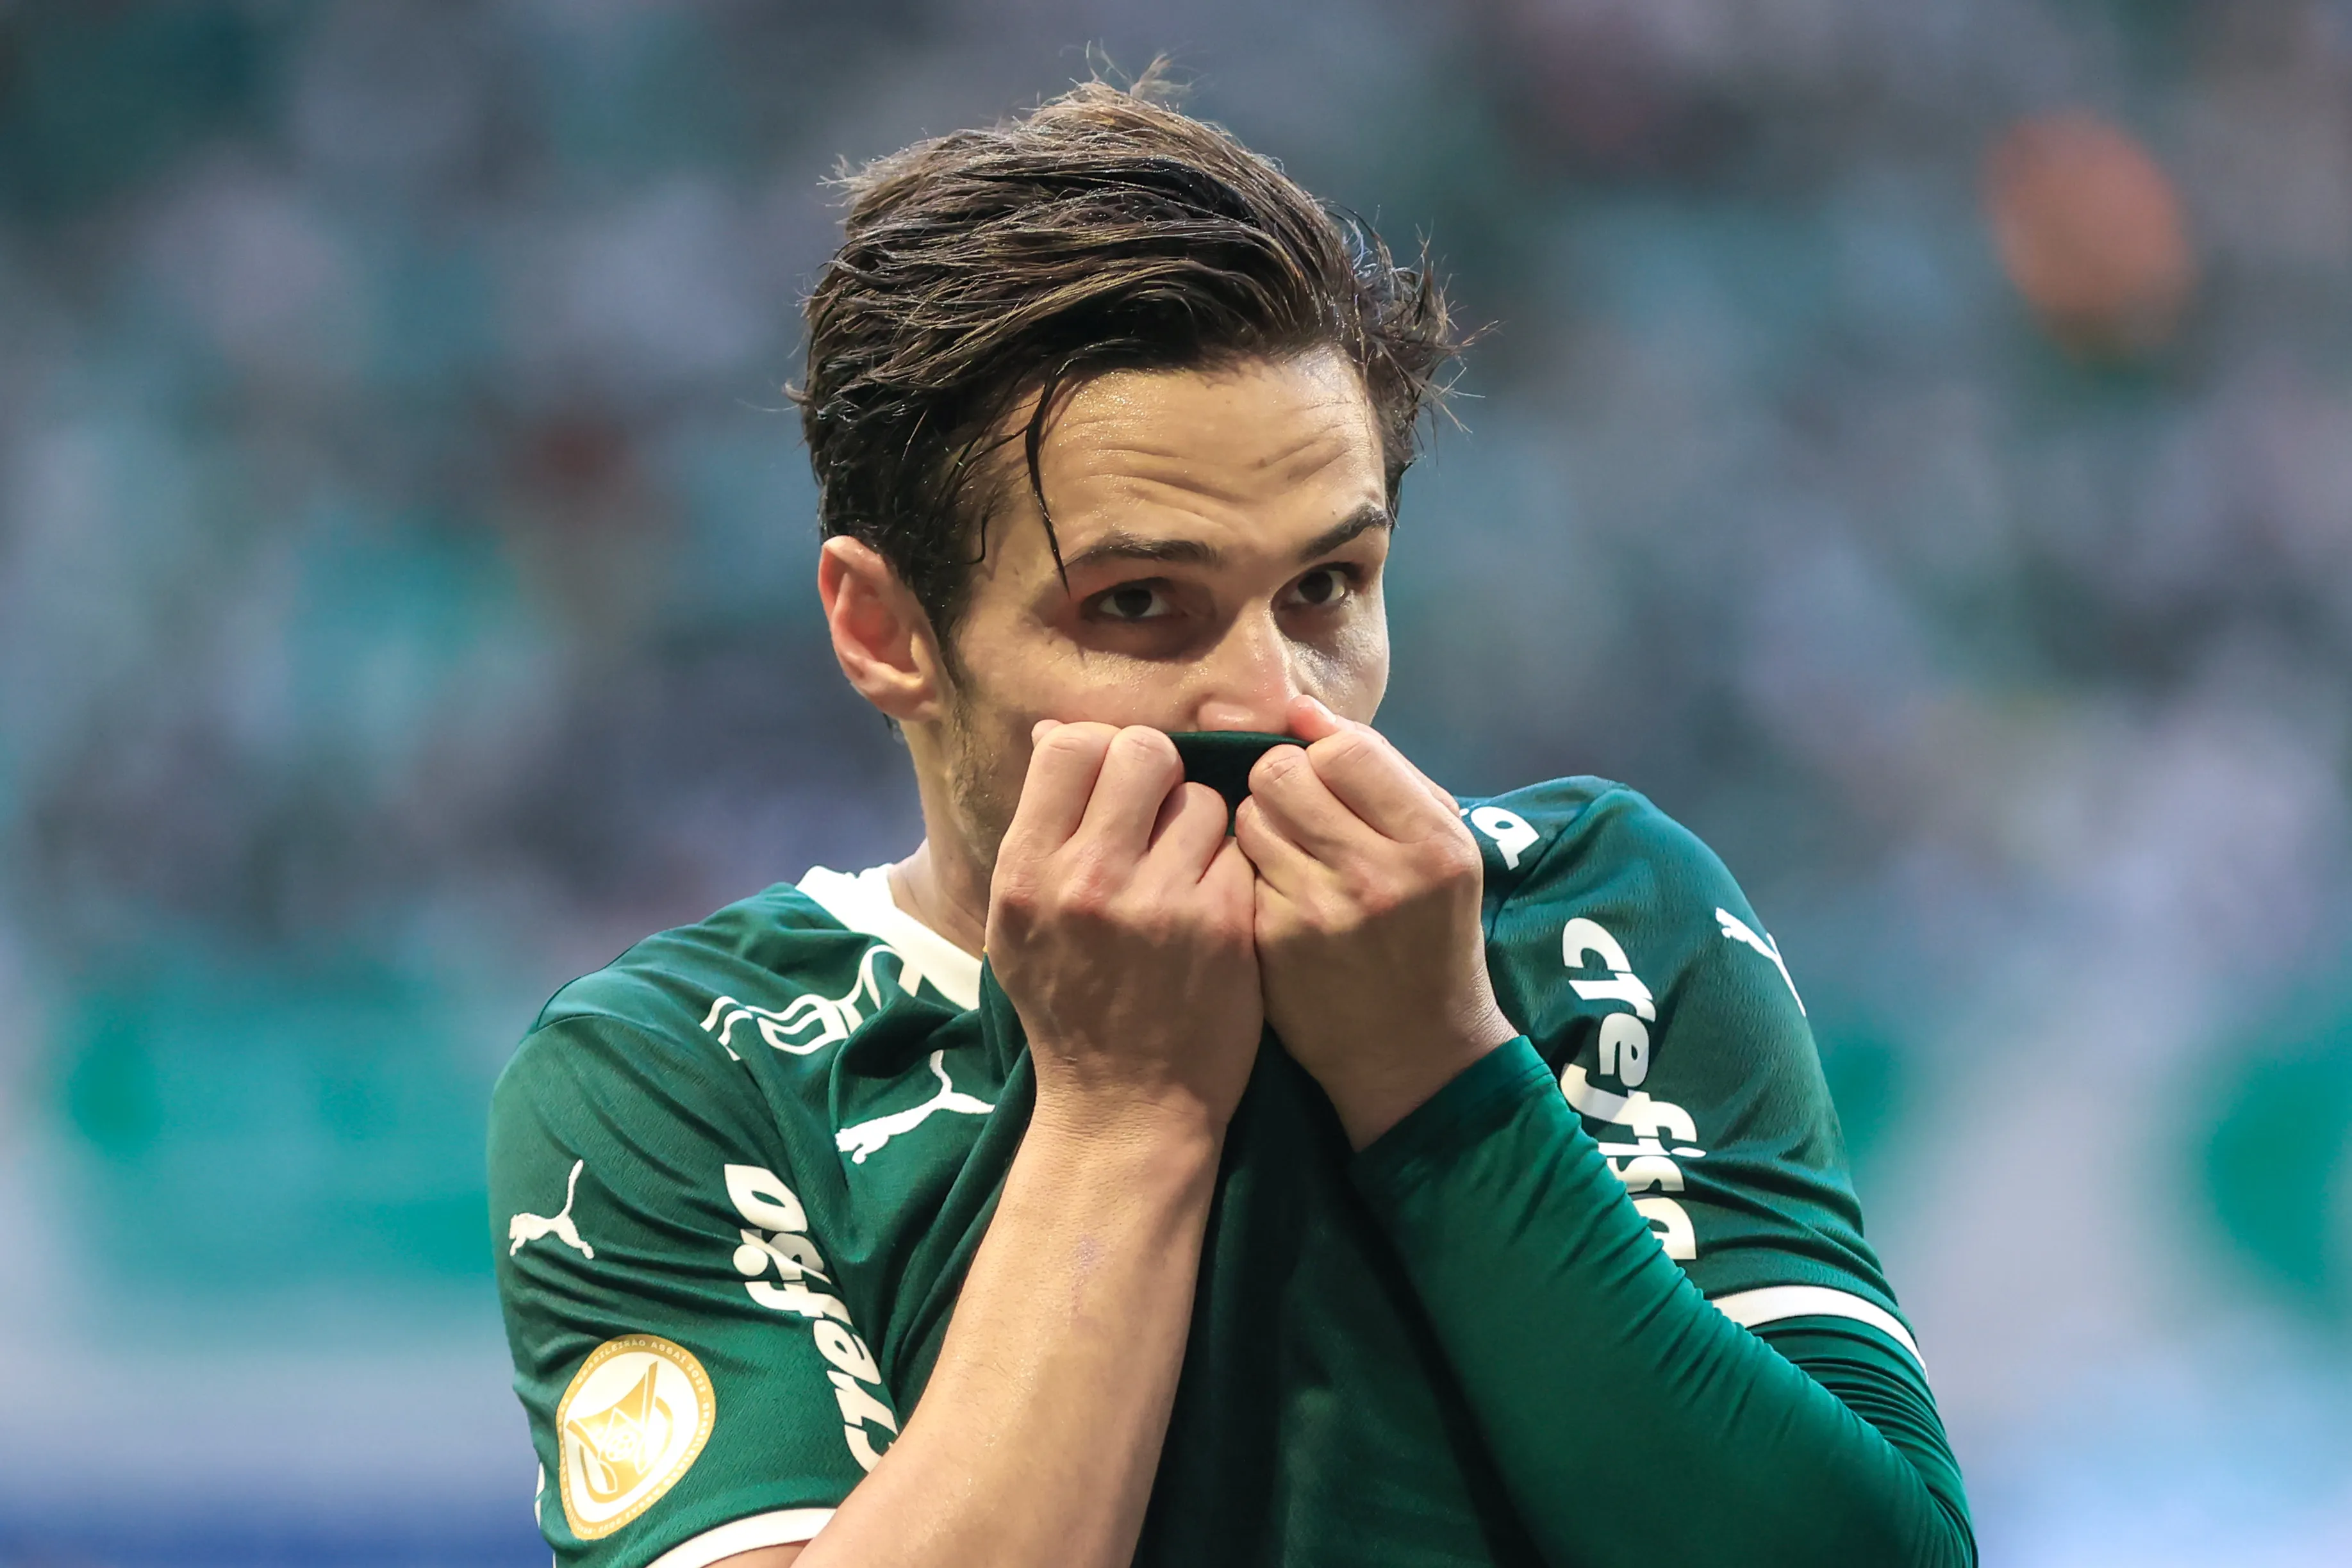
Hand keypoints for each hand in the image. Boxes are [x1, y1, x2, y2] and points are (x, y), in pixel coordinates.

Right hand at [987, 722, 1263, 1138]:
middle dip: (1158, 771)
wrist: (1125, 1105)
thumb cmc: (1069, 1008)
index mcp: (1026, 873)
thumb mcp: (1017, 923)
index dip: (1101, 749)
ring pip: (1202, 798)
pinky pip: (1238, 849)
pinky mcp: (1224, 923)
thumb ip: (1038, 830)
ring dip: (1199, 825)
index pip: (1071, 744)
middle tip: (1158, 812)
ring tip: (1184, 872)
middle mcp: (1087, 880)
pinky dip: (1229, 870)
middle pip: (1143, 750)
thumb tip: (1055, 732)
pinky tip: (1213, 908)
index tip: (1113, 784)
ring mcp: (1160, 901)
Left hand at [1233, 697, 1516, 1148]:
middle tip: (1298, 812)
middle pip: (1282, 773)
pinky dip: (1248, 872)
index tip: (1327, 779)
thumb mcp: (1439, 846)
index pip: (1345, 750)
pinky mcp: (1274, 943)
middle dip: (1282, 782)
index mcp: (1433, 842)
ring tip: (1289, 855)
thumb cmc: (1431, 934)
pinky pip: (1236, 869)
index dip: (1323, 754)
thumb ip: (1379, 771)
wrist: (1416, 1052)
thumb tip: (1300, 709)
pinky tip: (1277, 897)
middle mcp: (1379, 874)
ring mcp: (1321, 911)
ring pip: (1249, 816)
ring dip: (1261, 825)